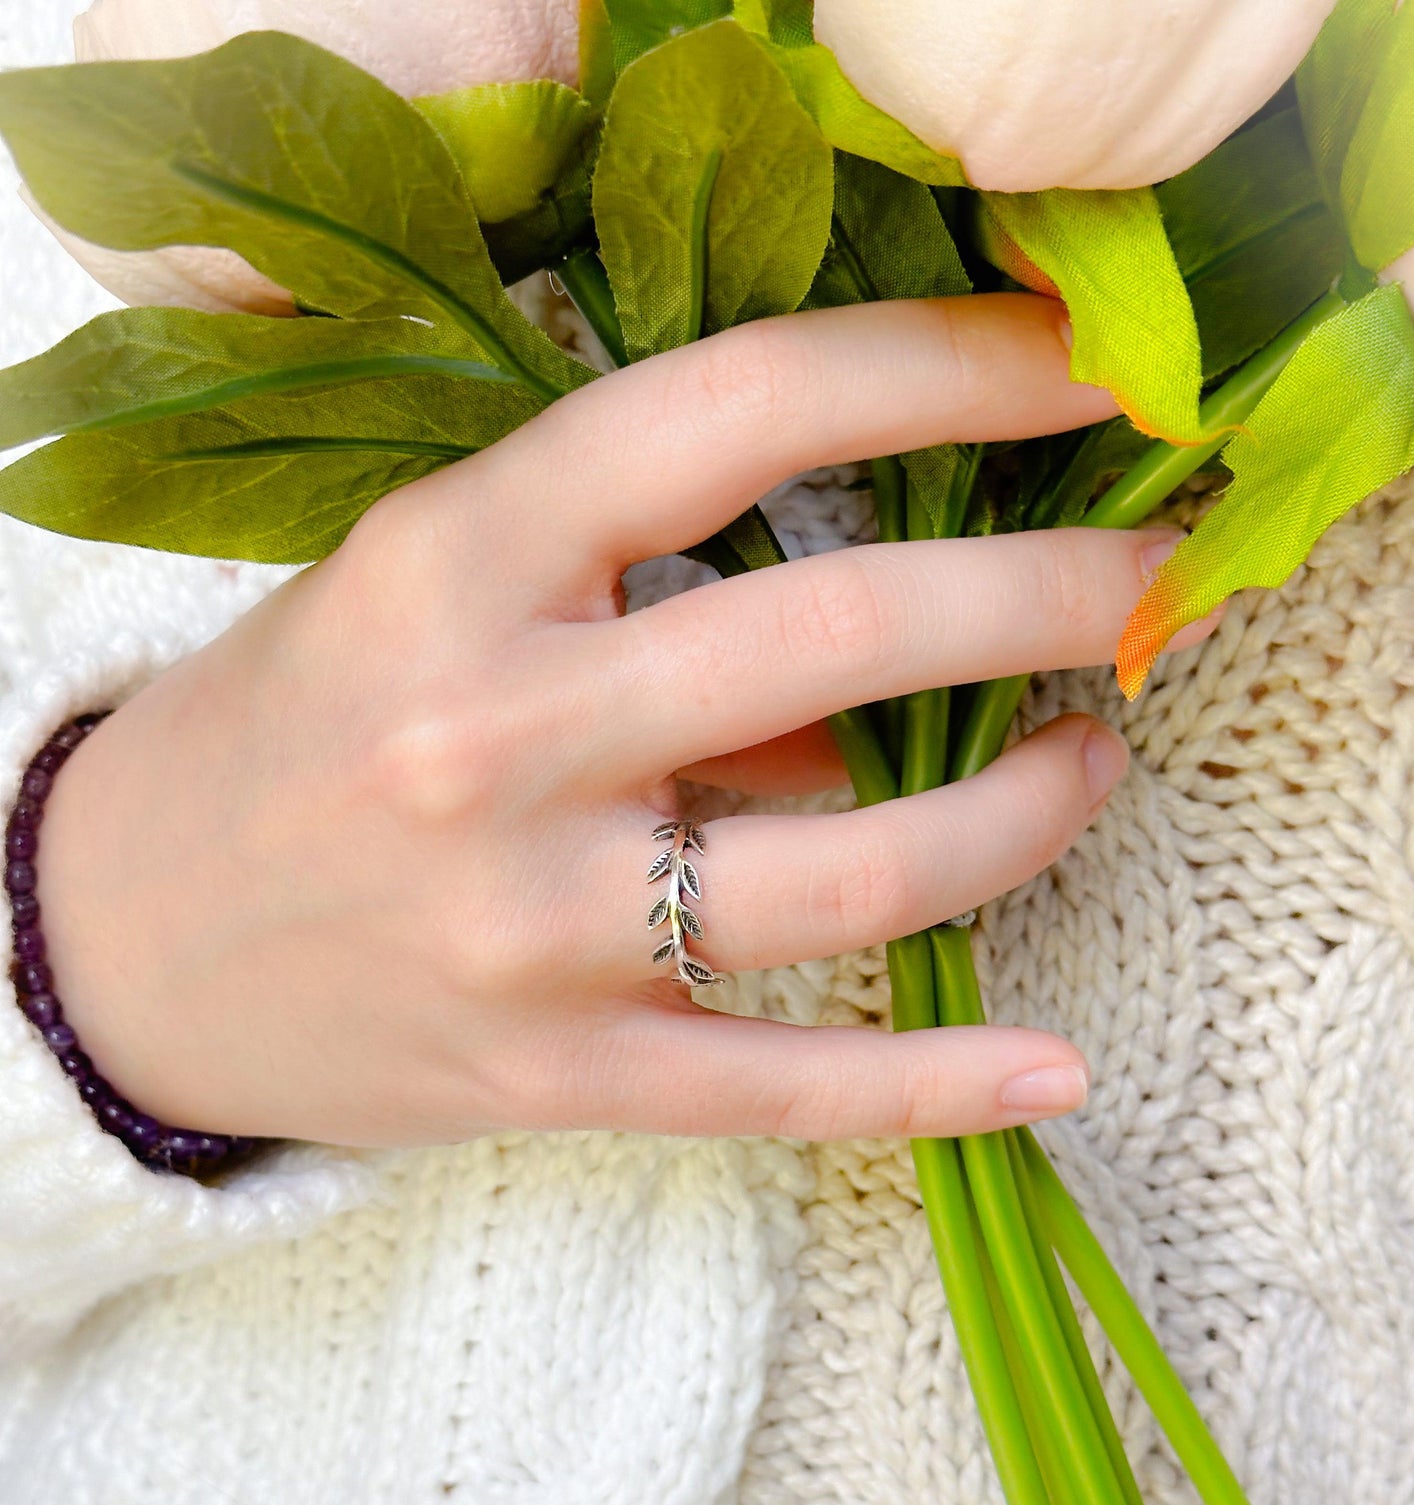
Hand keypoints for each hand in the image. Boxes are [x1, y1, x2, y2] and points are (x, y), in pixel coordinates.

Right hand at [35, 294, 1204, 1146]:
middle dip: (1044, 592)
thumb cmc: (294, 736)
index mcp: (448, 565)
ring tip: (1088, 766)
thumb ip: (637, 597)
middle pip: (835, 637)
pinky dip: (940, 1084)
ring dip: (1022, 815)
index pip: (731, 413)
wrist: (123, 944)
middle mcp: (489, 738)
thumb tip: (878, 662)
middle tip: (1146, 576)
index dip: (937, 367)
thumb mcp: (427, 599)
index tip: (1074, 361)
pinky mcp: (555, 1075)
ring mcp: (529, 926)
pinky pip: (788, 1088)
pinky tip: (1054, 1067)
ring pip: (853, 875)